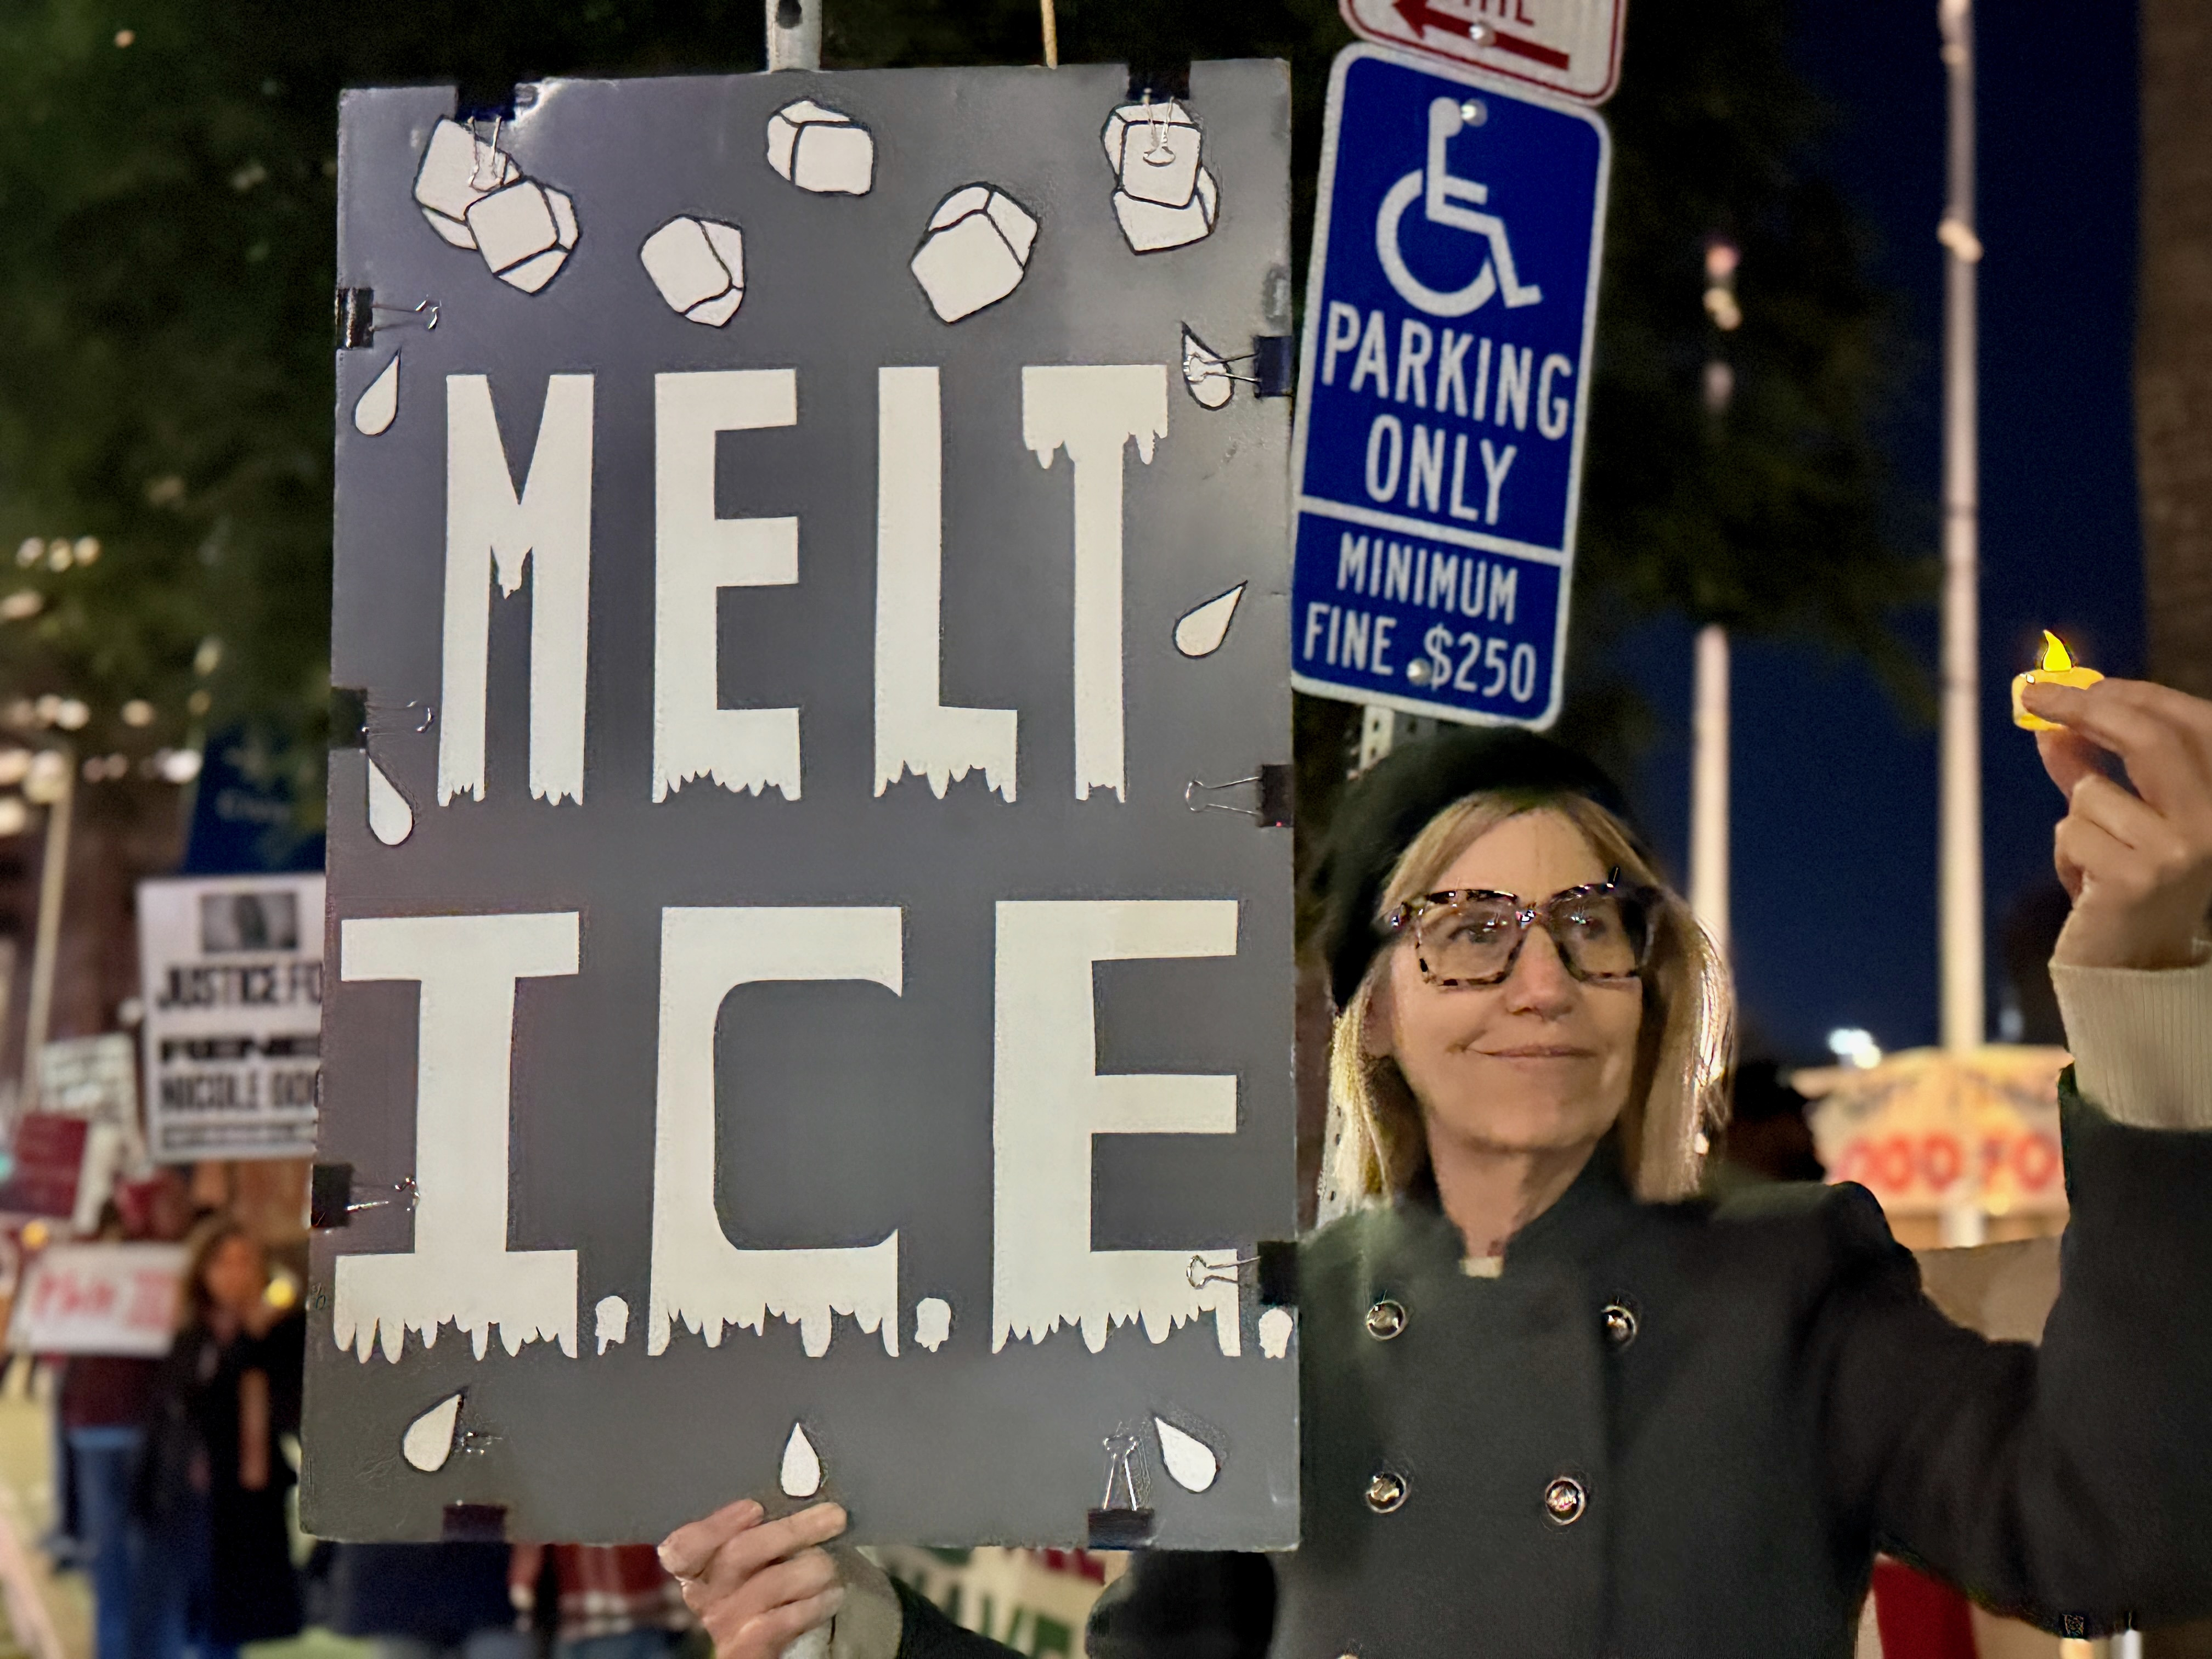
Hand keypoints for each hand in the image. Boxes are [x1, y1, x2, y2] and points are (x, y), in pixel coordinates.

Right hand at [659, 1499, 848, 1658]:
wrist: (767, 1638)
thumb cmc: (763, 1586)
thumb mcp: (753, 1557)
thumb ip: (759, 1528)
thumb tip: (799, 1486)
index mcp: (698, 1567)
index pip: (685, 1545)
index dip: (717, 1524)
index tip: (754, 1508)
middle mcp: (705, 1595)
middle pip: (739, 1553)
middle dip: (792, 1530)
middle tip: (833, 1516)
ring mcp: (725, 1624)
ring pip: (770, 1584)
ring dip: (812, 1569)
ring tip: (831, 1566)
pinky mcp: (748, 1650)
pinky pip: (783, 1621)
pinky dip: (814, 1604)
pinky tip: (831, 1596)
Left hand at [2022, 676, 2211, 968]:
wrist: (2135, 967)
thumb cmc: (2125, 886)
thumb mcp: (2115, 819)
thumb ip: (2088, 769)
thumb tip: (2049, 723)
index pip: (2191, 723)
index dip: (2133, 694)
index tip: (2074, 681)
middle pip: (2150, 739)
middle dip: (2086, 708)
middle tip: (2032, 694)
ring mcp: (2181, 850)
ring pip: (2091, 793)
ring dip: (2074, 822)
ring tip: (2094, 864)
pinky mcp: (2137, 877)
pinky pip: (2070, 834)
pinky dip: (2065, 857)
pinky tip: (2089, 889)